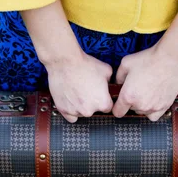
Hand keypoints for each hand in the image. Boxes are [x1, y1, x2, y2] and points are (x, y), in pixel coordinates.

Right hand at [20, 0, 113, 122]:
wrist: (62, 59)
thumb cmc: (85, 62)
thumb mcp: (105, 69)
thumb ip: (111, 80)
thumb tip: (115, 84)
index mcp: (102, 103)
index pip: (108, 109)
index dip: (104, 100)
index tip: (100, 93)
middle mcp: (89, 111)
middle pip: (94, 112)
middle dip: (92, 102)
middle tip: (87, 90)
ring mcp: (75, 111)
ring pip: (81, 114)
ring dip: (80, 106)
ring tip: (77, 92)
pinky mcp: (63, 109)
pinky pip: (69, 117)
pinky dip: (70, 110)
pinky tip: (70, 100)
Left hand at [112, 45, 177, 120]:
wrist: (170, 59)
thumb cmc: (149, 59)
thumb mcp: (125, 63)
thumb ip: (118, 77)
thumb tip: (118, 84)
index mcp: (128, 96)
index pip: (117, 112)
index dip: (117, 106)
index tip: (120, 101)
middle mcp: (140, 105)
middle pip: (131, 110)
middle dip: (131, 101)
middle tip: (137, 88)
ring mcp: (153, 107)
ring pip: (142, 112)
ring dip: (142, 105)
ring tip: (146, 91)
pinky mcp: (165, 106)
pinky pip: (154, 116)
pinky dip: (152, 110)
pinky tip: (153, 101)